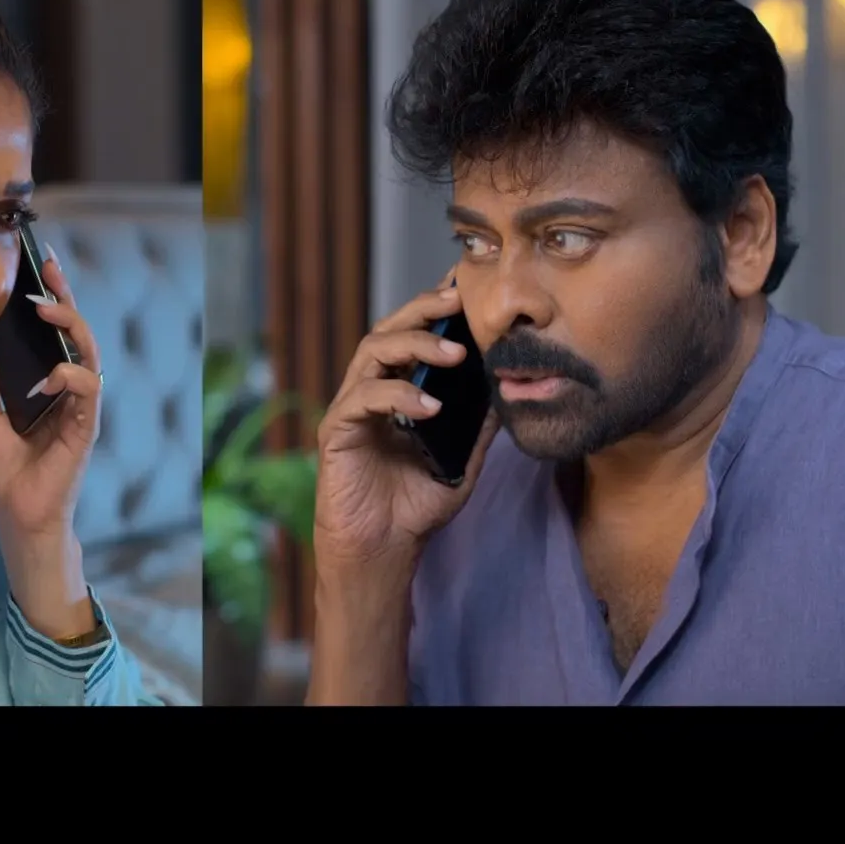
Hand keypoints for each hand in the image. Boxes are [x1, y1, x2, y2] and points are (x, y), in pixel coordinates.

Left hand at [0, 246, 103, 544]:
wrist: (15, 515)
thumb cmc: (4, 471)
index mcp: (48, 384)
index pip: (55, 334)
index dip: (53, 299)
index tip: (42, 266)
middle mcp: (69, 391)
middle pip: (77, 335)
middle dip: (66, 300)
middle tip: (48, 273)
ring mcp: (80, 408)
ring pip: (88, 355)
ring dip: (71, 328)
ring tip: (47, 311)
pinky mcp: (85, 428)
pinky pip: (87, 392)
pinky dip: (69, 378)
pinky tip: (49, 376)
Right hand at [313, 271, 499, 573]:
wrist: (384, 552)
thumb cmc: (415, 508)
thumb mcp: (462, 461)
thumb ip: (479, 427)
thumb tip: (508, 390)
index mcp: (395, 392)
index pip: (411, 338)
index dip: (433, 311)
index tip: (464, 291)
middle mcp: (368, 391)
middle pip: (387, 330)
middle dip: (421, 310)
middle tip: (455, 301)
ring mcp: (350, 409)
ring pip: (372, 353)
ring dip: (414, 345)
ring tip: (454, 352)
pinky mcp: (336, 431)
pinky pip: (363, 399)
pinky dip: (398, 396)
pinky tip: (429, 407)